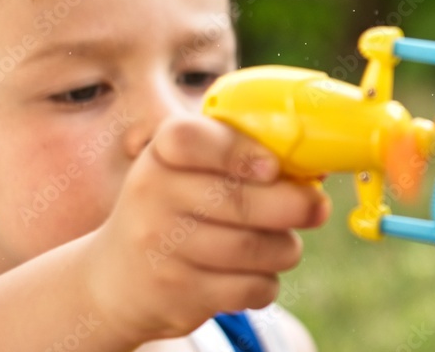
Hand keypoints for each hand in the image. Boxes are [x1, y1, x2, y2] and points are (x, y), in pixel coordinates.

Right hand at [83, 115, 329, 345]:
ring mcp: (161, 248)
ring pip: (252, 248)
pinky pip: (248, 288)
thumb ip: (246, 156)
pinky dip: (266, 282)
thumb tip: (317, 171)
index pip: (189, 140)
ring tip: (285, 244)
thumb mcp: (193, 169)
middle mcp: (152, 196)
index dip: (238, 151)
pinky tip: (257, 274)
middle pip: (238, 201)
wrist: (117, 277)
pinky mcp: (177, 294)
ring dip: (285, 248)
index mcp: (162, 153)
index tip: (273, 167)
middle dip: (293, 206)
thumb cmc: (178, 207)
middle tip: (318, 208)